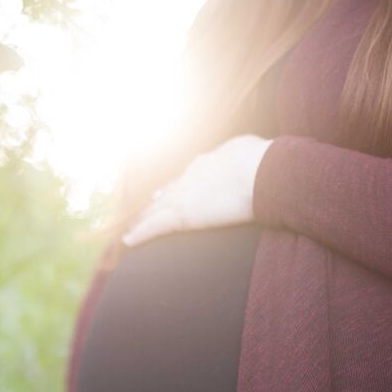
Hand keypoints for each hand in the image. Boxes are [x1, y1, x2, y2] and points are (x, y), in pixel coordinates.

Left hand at [121, 133, 274, 247]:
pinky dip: (140, 234)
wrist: (261, 171)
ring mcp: (183, 196)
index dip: (174, 187)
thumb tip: (255, 151)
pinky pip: (154, 226)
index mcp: (207, 163)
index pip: (185, 178)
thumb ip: (246, 154)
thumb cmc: (264, 161)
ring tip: (129, 228)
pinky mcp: (181, 215)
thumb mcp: (252, 150)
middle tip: (142, 210)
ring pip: (154, 210)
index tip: (165, 192)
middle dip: (153, 203)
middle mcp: (189, 178)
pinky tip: (127, 241)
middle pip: (165, 193)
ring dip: (141, 219)